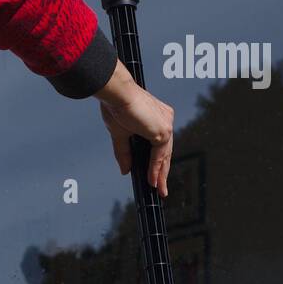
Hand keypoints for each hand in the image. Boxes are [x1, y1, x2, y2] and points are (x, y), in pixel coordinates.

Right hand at [94, 60, 173, 195]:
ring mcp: (166, 124)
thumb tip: (126, 170)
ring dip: (160, 174)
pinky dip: (156, 169)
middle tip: (161, 189)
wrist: (118, 94)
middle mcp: (165, 119)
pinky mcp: (162, 130)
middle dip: (163, 172)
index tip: (155, 177)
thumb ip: (125, 153)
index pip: (160, 145)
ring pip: (165, 155)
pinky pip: (160, 155)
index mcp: (157, 117)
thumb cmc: (117, 105)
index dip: (158, 162)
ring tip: (158, 189)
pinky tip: (153, 180)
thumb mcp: (120, 135)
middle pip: (165, 151)